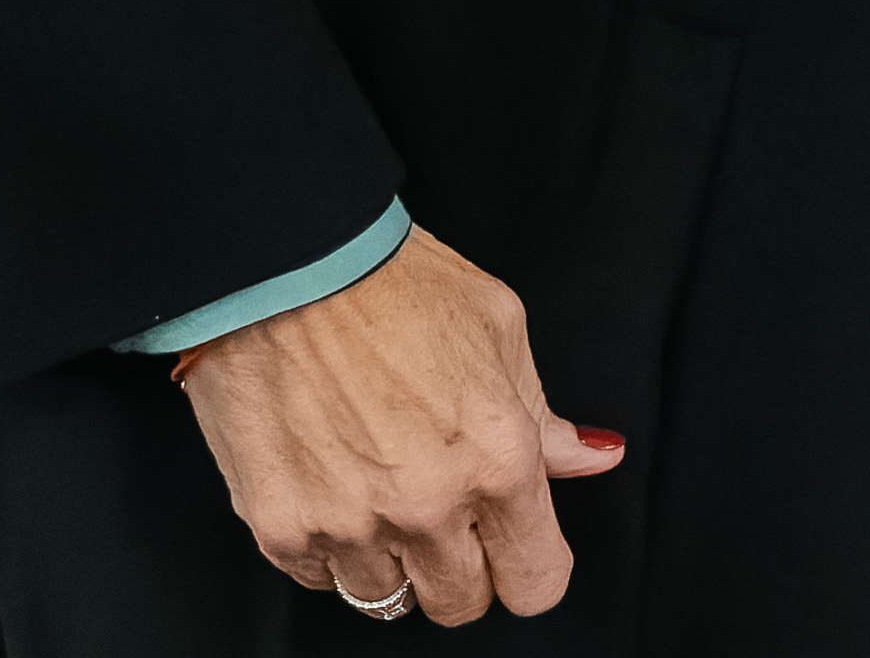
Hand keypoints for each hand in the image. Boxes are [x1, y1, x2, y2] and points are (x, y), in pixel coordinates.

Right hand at [172, 227, 620, 625]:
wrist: (285, 266)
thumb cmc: (393, 284)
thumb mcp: (499, 329)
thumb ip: (543, 415)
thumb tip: (592, 456)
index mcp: (497, 460)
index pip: (535, 581)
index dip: (532, 568)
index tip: (519, 549)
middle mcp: (425, 506)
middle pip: (461, 603)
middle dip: (465, 567)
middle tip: (448, 513)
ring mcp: (347, 525)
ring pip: (386, 598)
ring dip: (393, 559)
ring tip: (382, 488)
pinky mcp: (277, 529)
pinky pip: (320, 577)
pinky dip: (331, 549)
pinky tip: (335, 488)